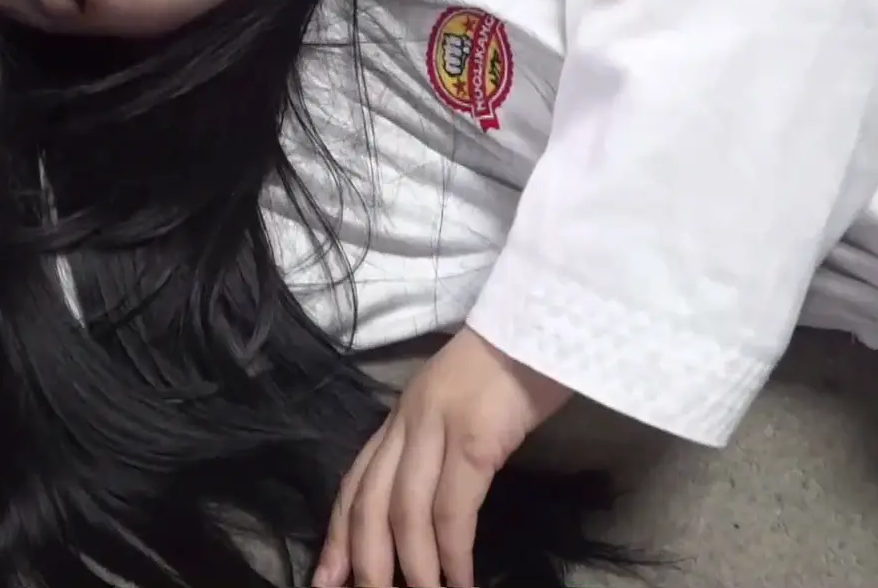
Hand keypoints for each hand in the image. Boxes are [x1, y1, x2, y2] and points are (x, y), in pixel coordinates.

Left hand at [315, 327, 572, 586]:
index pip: (356, 480)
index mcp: (402, 413)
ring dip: (410, 567)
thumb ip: (440, 443)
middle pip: (370, 501)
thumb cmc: (518, 361)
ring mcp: (439, 426)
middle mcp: (408, 419)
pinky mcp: (476, 437)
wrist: (550, 317)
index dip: (338, 532)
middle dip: (362, 559)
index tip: (326, 576)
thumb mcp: (461, 402)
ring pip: (405, 511)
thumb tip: (434, 505)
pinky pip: (454, 508)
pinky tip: (459, 580)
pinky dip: (452, 552)